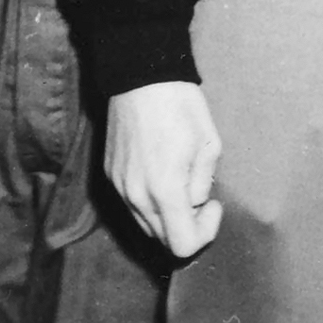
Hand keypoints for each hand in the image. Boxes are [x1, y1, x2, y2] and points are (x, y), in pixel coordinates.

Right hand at [104, 81, 224, 257]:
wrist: (140, 76)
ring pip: (146, 225)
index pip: (183, 245)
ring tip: (181, 184)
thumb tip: (194, 202)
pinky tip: (162, 174)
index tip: (213, 205)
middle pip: (163, 240)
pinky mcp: (110, 175)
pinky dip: (150, 202)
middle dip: (187, 225)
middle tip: (201, 196)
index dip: (205, 233)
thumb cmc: (180, 106)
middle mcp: (135, 196)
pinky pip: (132, 205)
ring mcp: (119, 187)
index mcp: (164, 190)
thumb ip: (203, 184)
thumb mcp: (209, 145)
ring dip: (167, 217)